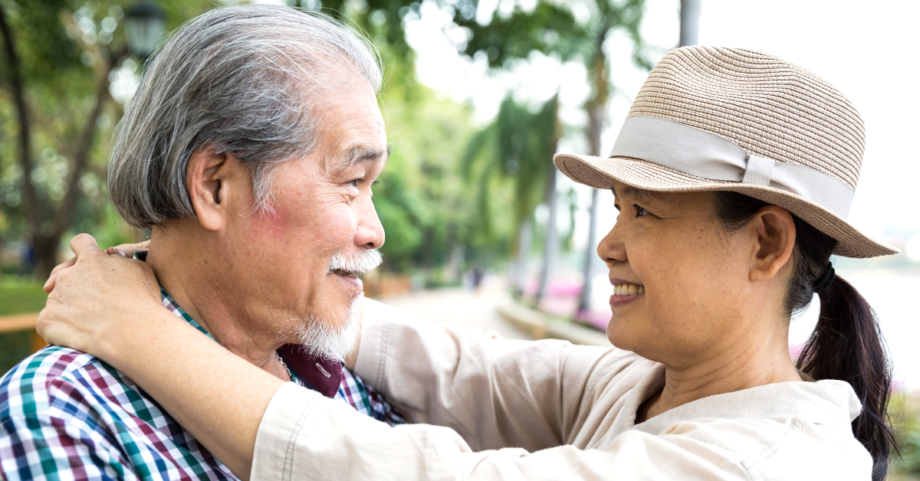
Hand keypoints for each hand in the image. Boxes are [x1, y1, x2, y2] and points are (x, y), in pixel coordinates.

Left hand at [36, 234, 160, 357]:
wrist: (132, 334)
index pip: (81, 243)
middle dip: (77, 286)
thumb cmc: (142, 302)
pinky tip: (78, 334)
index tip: (87, 260)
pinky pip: (48, 321)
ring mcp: (55, 297)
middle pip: (66, 275)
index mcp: (91, 259)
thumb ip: (120, 259)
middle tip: (94, 303)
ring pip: (58, 299)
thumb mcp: (141, 270)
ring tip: (91, 323)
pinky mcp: (46, 320)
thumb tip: (109, 254)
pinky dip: (59, 327)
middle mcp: (68, 275)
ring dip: (69, 307)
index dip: (84, 250)